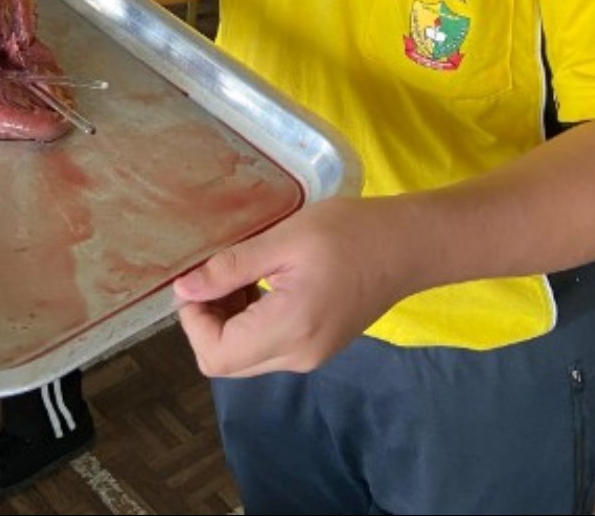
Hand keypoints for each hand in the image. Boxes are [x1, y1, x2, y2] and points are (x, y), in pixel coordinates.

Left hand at [173, 196, 417, 376]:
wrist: (411, 245)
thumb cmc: (352, 232)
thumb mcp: (286, 239)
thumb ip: (231, 267)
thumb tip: (183, 289)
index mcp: (289, 329)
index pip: (214, 355)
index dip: (193, 321)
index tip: (199, 280)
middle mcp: (297, 356)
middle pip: (226, 363)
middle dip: (208, 322)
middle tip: (217, 276)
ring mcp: (311, 357)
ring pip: (245, 358)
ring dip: (229, 323)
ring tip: (241, 276)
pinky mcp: (319, 348)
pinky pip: (269, 349)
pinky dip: (253, 324)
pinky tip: (265, 286)